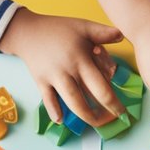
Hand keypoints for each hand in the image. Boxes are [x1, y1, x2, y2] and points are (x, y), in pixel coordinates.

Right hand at [0, 8, 124, 126]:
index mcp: (82, 59)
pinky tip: (61, 120)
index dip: (113, 103)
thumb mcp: (82, 26)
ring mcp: (53, 78)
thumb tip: (121, 34)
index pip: (101, 86)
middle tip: (112, 120)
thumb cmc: (59, 29)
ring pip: (70, 102)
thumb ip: (102, 32)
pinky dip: (53, 110)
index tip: (122, 111)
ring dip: (84, 116)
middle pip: (87, 98)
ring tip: (96, 122)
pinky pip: (47, 100)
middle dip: (102, 114)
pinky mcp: (40, 82)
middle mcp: (68, 71)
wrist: (28, 31)